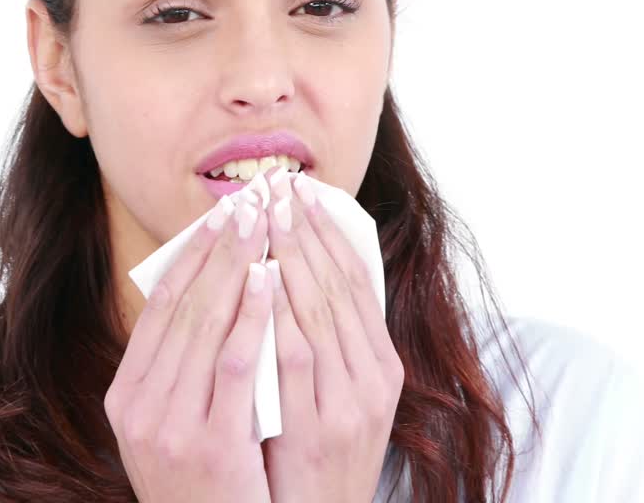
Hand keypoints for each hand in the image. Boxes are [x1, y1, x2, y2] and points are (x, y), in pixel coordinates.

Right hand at [106, 191, 274, 502]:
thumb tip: (209, 298)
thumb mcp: (175, 427)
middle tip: (247, 203)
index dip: (189, 257)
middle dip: (217, 249)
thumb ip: (181, 371)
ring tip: (261, 223)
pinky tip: (268, 281)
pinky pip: (234, 365)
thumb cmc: (206, 487)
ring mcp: (169, 427)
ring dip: (235, 267)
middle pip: (181, 307)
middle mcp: (139, 408)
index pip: (157, 308)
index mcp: (126, 397)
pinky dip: (251, 316)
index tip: (219, 217)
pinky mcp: (210, 444)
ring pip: (204, 326)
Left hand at [260, 170, 403, 502]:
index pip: (359, 282)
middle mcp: (375, 380)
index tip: (306, 190)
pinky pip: (296, 359)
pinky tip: (261, 278)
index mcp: (383, 365)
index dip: (333, 232)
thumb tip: (292, 277)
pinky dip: (279, 314)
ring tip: (268, 213)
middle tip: (281, 185)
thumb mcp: (335, 397)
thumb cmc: (316, 459)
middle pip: (340, 288)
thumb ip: (323, 344)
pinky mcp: (319, 429)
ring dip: (294, 258)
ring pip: (321, 315)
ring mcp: (351, 405)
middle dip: (308, 232)